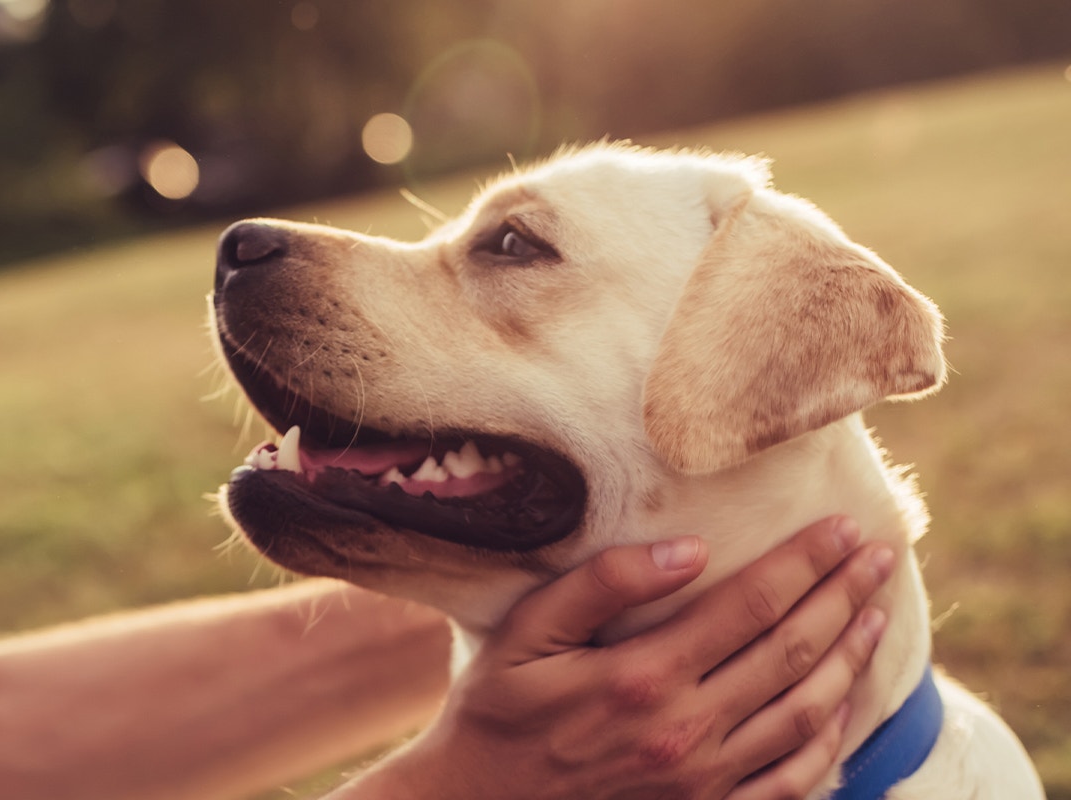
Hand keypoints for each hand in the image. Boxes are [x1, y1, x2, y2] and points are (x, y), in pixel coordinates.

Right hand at [337, 517, 895, 799]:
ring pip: (806, 711)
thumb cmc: (496, 711)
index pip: (751, 605)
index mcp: (642, 676)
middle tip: (879, 555)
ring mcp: (702, 779)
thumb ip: (600, 585)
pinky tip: (845, 702)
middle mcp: (684, 730)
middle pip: (792, 652)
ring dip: (850, 658)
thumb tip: (687, 548)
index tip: (844, 527)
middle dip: (843, 597)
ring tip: (876, 613)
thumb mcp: (523, 635)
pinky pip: (793, 778)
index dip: (805, 563)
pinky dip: (831, 739)